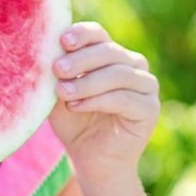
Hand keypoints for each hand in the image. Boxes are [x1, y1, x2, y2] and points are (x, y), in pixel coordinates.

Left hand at [49, 22, 159, 182]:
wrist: (92, 161)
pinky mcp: (150, 108)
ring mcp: (146, 86)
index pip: (98, 35)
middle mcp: (133, 65)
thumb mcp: (59, 94)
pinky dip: (98, 100)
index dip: (82, 34)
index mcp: (111, 55)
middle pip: (109, 51)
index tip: (62, 41)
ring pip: (118, 74)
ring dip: (87, 82)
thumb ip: (57, 73)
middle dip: (80, 60)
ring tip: (63, 92)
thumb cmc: (75, 124)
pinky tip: (76, 106)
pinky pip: (125, 98)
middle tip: (57, 69)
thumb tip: (45, 49)